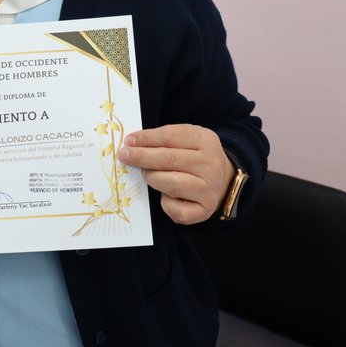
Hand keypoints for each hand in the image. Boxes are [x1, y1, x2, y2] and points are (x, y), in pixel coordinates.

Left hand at [117, 124, 232, 224]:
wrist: (221, 181)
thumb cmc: (193, 158)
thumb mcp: (185, 140)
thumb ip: (162, 140)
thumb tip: (132, 143)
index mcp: (206, 140)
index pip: (171, 136)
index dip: (146, 139)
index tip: (128, 141)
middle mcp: (211, 165)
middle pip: (169, 159)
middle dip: (142, 157)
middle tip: (124, 155)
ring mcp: (210, 189)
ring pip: (172, 183)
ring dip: (152, 178)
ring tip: (146, 174)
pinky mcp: (205, 210)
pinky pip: (176, 209)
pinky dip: (166, 203)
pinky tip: (166, 196)